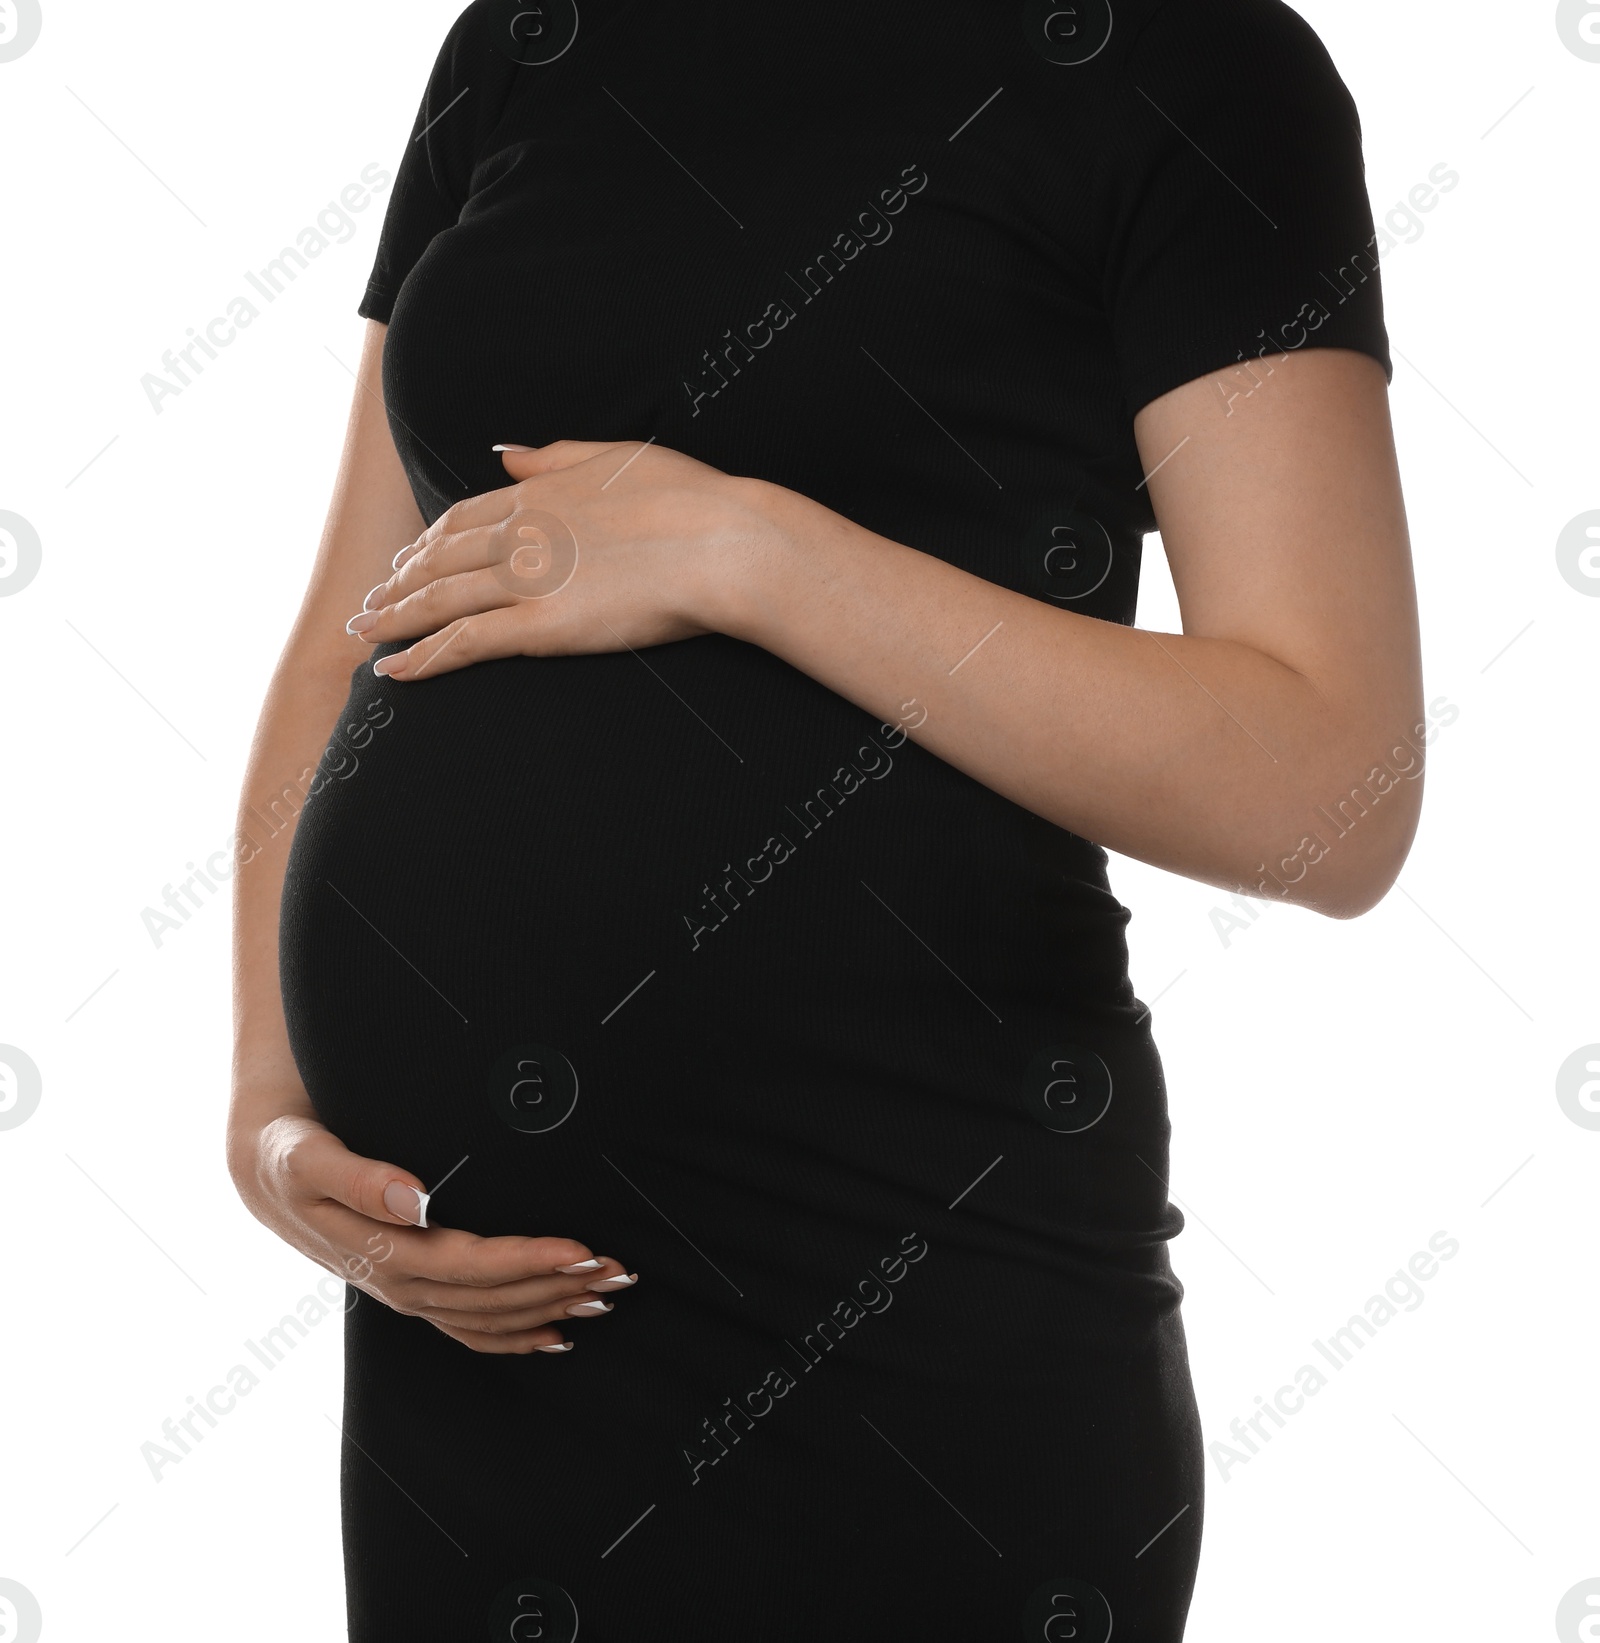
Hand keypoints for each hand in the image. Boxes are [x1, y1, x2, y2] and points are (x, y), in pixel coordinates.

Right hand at [231, 1109, 637, 1353]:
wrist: (263, 1173)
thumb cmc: (290, 1153)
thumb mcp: (308, 1156)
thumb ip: (359, 1177)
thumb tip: (415, 1196)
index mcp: (381, 1252)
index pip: (471, 1265)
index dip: (528, 1262)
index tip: (582, 1249)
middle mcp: (400, 1285)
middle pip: (493, 1298)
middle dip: (559, 1287)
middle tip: (620, 1270)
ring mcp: (408, 1295)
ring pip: (490, 1318)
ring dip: (551, 1310)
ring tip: (609, 1294)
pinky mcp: (414, 1291)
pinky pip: (470, 1329)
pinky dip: (517, 1336)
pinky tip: (559, 1333)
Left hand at [342, 439, 780, 679]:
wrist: (722, 542)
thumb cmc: (691, 500)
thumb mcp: (619, 458)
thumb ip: (557, 459)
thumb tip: (511, 458)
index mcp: (538, 495)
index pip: (461, 520)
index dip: (427, 544)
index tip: (407, 562)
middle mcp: (519, 534)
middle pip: (437, 561)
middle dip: (397, 585)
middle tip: (369, 606)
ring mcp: (526, 581)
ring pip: (438, 601)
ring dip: (394, 620)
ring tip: (366, 638)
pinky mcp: (540, 626)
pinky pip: (464, 643)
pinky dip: (422, 658)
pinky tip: (394, 672)